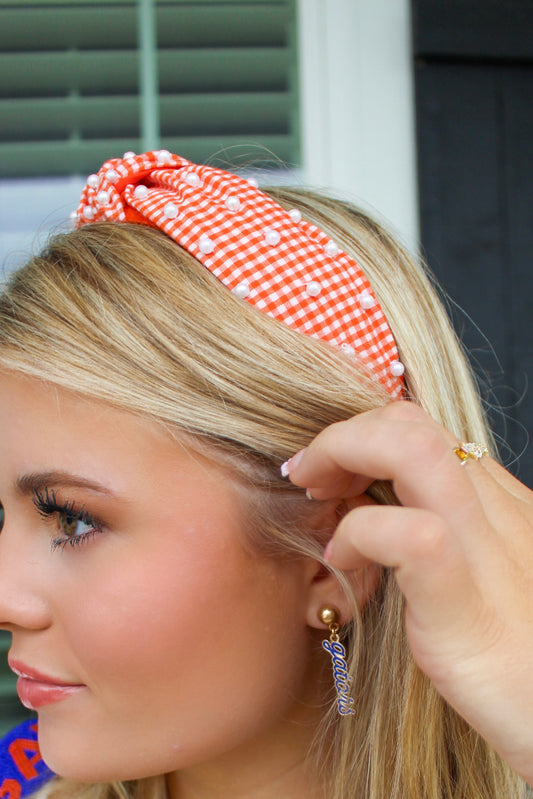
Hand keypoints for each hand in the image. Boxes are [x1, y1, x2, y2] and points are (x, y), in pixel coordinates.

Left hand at [285, 401, 532, 784]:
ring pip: (414, 449)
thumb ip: (440, 536)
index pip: (421, 430)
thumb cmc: (513, 660)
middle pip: (411, 422)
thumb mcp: (478, 579)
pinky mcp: (466, 605)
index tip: (325, 469)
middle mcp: (497, 513)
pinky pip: (410, 535)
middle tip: (306, 473)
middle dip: (344, 431)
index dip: (363, 434)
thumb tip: (373, 515)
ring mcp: (486, 551)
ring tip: (313, 491)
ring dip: (344, 453)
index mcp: (497, 505)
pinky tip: (341, 558)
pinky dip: (360, 532)